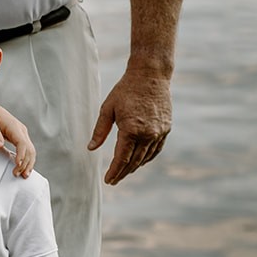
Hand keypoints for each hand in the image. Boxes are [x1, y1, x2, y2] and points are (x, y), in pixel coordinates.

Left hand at [0, 100, 35, 176]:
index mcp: (14, 126)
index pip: (22, 143)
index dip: (21, 155)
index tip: (17, 165)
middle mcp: (21, 130)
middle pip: (29, 149)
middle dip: (26, 163)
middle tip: (18, 174)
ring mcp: (22, 134)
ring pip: (30, 150)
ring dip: (28, 163)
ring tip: (23, 175)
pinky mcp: (19, 137)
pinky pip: (27, 150)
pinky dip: (27, 160)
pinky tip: (23, 168)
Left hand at [88, 64, 171, 184]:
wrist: (151, 76)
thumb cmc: (126, 90)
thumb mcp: (107, 108)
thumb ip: (100, 131)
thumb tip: (91, 148)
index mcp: (131, 130)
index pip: (121, 158)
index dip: (114, 171)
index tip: (108, 180)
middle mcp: (147, 134)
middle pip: (134, 161)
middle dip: (122, 173)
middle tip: (114, 180)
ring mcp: (159, 132)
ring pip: (146, 157)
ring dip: (134, 167)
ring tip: (124, 172)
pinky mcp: (166, 129)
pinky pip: (156, 149)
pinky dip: (147, 158)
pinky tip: (139, 161)